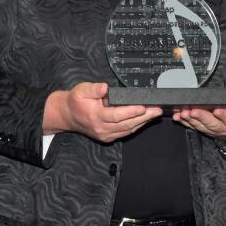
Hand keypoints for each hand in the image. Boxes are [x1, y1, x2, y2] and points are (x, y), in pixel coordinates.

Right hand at [44, 82, 160, 142]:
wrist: (67, 115)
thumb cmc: (75, 101)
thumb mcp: (81, 90)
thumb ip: (94, 89)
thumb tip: (105, 88)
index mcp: (96, 116)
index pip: (117, 115)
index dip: (132, 111)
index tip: (144, 106)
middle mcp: (101, 128)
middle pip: (127, 124)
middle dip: (144, 117)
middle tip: (157, 110)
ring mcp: (105, 135)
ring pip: (128, 130)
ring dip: (143, 122)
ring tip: (155, 114)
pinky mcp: (108, 137)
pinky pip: (125, 132)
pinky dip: (136, 126)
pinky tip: (144, 120)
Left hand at [172, 98, 225, 141]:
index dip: (223, 115)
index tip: (217, 110)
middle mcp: (223, 128)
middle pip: (212, 124)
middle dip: (201, 117)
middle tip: (193, 111)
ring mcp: (212, 131)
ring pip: (201, 126)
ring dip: (190, 119)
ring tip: (183, 113)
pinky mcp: (204, 130)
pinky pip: (193, 126)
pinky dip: (184, 122)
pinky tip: (178, 117)